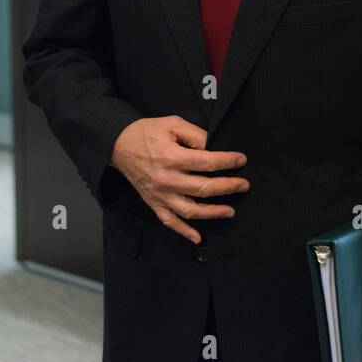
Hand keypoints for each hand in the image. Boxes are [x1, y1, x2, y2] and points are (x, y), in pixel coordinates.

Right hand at [110, 116, 248, 243]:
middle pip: (204, 188)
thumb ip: (196, 135)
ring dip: (213, 213)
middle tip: (244, 185)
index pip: (208, 163)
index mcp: (171, 157)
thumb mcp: (172, 124)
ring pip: (190, 210)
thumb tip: (215, 147)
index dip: (228, 162)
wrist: (118, 144)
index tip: (241, 160)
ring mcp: (159, 194)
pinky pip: (170, 221)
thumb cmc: (147, 132)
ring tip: (230, 211)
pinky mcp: (153, 203)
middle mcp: (166, 179)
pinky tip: (198, 237)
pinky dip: (184, 231)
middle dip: (228, 187)